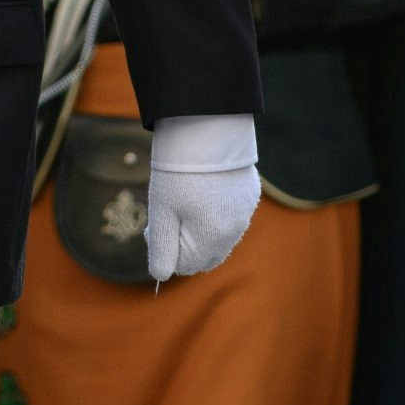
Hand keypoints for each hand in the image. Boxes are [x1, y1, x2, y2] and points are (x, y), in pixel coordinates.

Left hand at [145, 163, 259, 281]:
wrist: (206, 127)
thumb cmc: (178, 171)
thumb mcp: (161, 212)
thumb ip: (162, 250)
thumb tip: (161, 277)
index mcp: (213, 239)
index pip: (186, 266)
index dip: (167, 249)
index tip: (155, 225)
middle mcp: (235, 230)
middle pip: (206, 255)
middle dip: (186, 244)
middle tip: (169, 215)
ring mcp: (245, 212)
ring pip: (220, 236)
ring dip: (202, 229)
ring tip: (186, 198)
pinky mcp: (250, 194)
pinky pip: (231, 216)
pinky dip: (217, 211)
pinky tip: (205, 188)